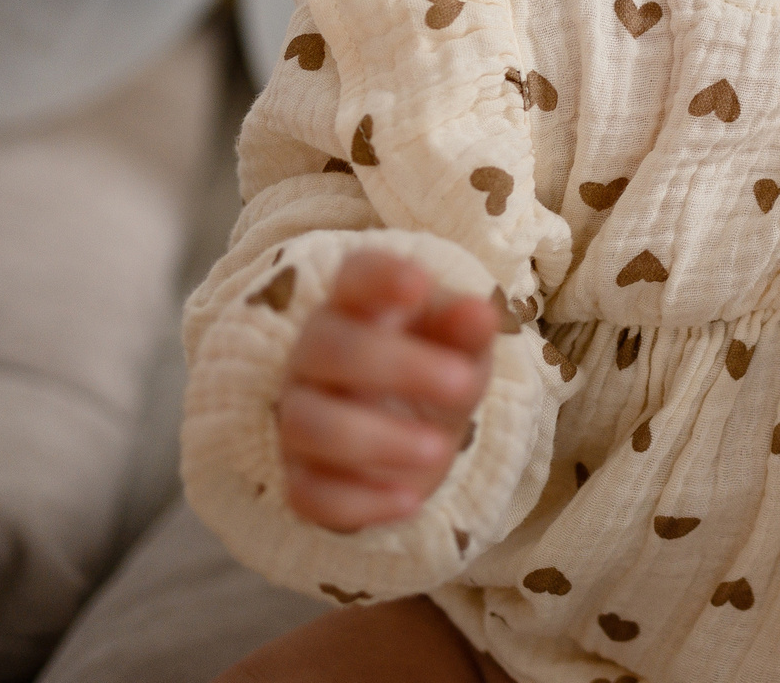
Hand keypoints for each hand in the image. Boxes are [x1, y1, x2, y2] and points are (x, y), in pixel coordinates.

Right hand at [277, 250, 497, 531]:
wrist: (414, 440)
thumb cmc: (436, 371)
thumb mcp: (462, 348)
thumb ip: (468, 331)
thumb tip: (479, 312)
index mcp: (358, 307)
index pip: (353, 277)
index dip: (379, 277)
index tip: (419, 284)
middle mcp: (314, 357)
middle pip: (329, 348)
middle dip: (398, 365)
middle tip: (462, 383)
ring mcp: (300, 418)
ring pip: (309, 424)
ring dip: (376, 439)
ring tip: (438, 450)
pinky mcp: (301, 478)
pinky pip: (310, 494)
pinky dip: (360, 503)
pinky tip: (409, 501)